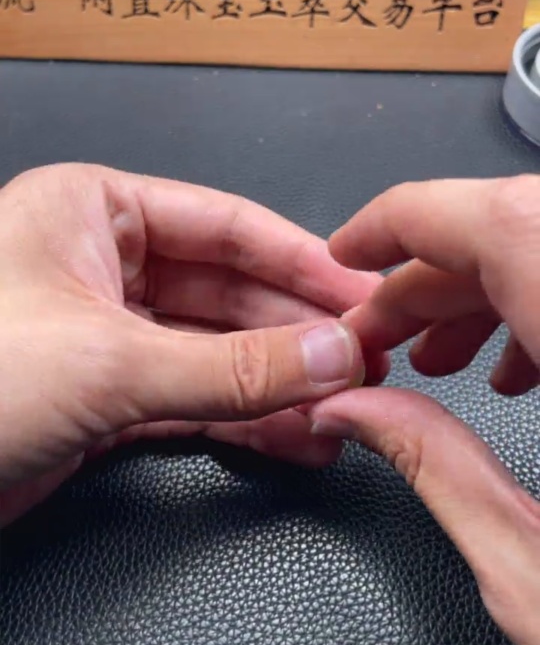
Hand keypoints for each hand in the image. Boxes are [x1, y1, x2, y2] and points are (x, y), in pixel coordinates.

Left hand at [0, 164, 381, 526]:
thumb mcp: (110, 363)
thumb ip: (232, 364)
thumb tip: (334, 355)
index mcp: (93, 210)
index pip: (227, 224)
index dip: (303, 262)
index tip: (365, 295)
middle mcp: (102, 262)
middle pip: (228, 290)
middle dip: (298, 332)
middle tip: (367, 362)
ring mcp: (104, 331)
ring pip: (214, 350)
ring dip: (279, 381)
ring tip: (345, 407)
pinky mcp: (103, 396)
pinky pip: (190, 397)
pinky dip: (241, 417)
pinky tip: (295, 433)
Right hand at [311, 176, 539, 644]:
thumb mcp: (534, 574)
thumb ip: (436, 468)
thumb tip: (360, 411)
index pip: (499, 222)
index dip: (407, 221)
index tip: (355, 251)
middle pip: (527, 231)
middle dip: (436, 276)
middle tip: (385, 334)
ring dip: (490, 292)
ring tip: (442, 359)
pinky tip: (520, 371)